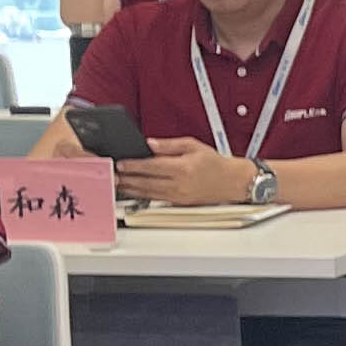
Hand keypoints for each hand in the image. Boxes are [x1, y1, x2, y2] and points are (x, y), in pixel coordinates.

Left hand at [119, 138, 252, 207]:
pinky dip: (142, 195)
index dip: (133, 165)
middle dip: (127, 178)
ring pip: (148, 193)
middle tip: (112, 175)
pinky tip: (134, 191)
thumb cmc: (215, 164)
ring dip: (131, 189)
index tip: (120, 163)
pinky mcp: (179, 202)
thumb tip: (149, 143)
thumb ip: (169, 145)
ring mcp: (179, 195)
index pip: (151, 166)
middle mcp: (180, 184)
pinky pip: (156, 198)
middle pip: (146, 181)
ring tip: (118, 184)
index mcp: (183, 167)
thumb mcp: (193, 145)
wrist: (233, 182)